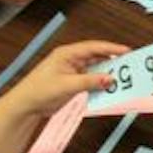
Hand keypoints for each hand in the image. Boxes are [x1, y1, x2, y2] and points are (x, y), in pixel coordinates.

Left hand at [1, 40, 128, 121]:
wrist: (25, 106)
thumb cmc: (37, 91)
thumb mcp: (67, 85)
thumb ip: (90, 81)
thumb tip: (108, 79)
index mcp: (66, 54)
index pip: (93, 47)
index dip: (111, 48)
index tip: (126, 51)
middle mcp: (70, 60)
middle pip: (96, 57)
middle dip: (111, 61)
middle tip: (127, 65)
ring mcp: (72, 71)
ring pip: (95, 69)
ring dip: (105, 74)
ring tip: (119, 78)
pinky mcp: (72, 82)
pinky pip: (91, 80)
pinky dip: (99, 83)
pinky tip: (106, 87)